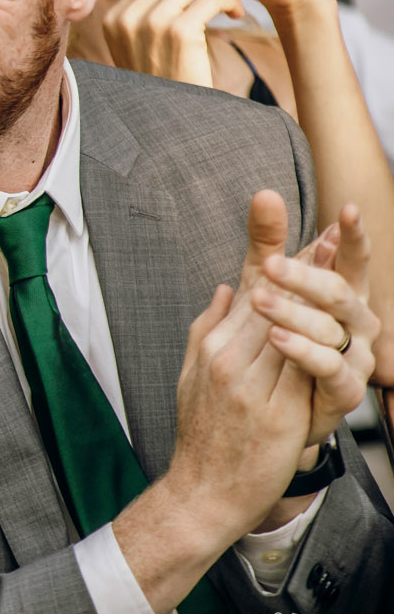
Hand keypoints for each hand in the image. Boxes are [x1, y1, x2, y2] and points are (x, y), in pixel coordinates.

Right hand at [98, 0, 245, 85]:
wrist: (174, 125)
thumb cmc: (167, 85)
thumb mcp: (143, 47)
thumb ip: (148, 13)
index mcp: (113, 19)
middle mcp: (126, 18)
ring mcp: (150, 24)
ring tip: (233, 4)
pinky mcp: (179, 33)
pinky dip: (230, 2)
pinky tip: (237, 15)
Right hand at [160, 192, 316, 536]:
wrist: (202, 492)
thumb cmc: (201, 435)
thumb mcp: (191, 375)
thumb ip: (208, 329)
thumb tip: (225, 290)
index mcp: (210, 346)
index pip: (246, 289)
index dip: (271, 251)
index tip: (289, 217)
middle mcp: (227, 359)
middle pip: (271, 298)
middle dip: (304, 261)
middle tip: (333, 226)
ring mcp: (250, 385)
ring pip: (291, 326)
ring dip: (320, 289)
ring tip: (344, 258)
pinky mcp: (276, 413)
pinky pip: (304, 370)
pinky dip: (323, 338)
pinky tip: (344, 315)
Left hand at [252, 203, 379, 435]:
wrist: (268, 418)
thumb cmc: (272, 347)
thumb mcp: (263, 290)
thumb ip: (266, 244)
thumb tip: (265, 195)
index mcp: (342, 298)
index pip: (352, 262)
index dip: (353, 239)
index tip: (347, 211)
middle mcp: (356, 325)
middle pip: (339, 293)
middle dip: (306, 276)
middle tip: (270, 265)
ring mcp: (354, 358)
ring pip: (331, 328)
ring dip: (294, 312)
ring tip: (258, 300)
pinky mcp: (342, 392)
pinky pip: (328, 369)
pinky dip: (302, 351)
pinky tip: (276, 338)